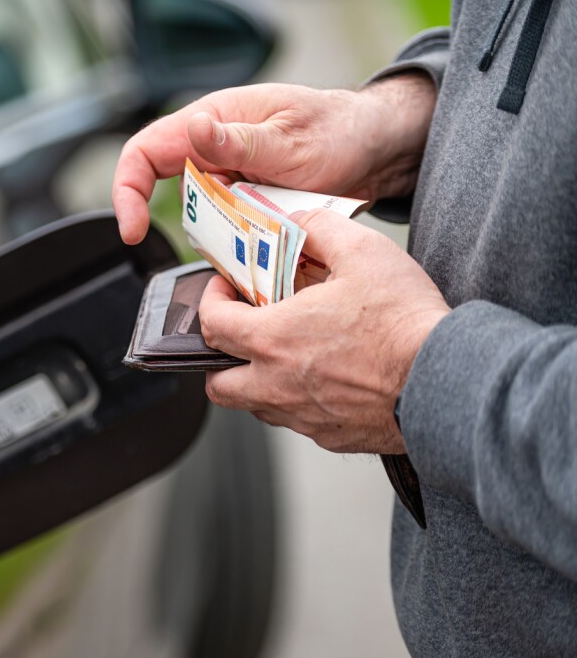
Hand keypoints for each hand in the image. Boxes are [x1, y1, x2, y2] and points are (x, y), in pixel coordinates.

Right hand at [111, 75, 435, 243]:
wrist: (381, 150)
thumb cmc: (341, 131)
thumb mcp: (291, 139)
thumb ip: (239, 140)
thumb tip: (194, 129)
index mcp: (213, 119)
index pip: (144, 152)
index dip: (128, 192)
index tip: (135, 231)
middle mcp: (213, 147)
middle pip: (165, 190)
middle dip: (188, 222)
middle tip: (226, 241)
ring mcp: (228, 174)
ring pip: (198, 214)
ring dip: (219, 236)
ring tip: (261, 239)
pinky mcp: (244, 198)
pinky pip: (225, 226)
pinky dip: (238, 241)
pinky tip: (265, 245)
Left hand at [198, 210, 449, 453]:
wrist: (446, 379)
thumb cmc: (404, 320)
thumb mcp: (363, 251)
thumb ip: (321, 229)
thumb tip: (300, 221)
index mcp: (272, 339)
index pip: (212, 325)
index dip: (210, 301)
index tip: (224, 289)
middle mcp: (276, 385)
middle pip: (217, 384)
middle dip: (218, 359)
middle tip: (239, 335)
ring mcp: (301, 416)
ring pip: (255, 406)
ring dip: (255, 381)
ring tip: (282, 355)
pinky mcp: (330, 435)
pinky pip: (297, 421)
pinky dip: (296, 401)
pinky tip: (323, 379)